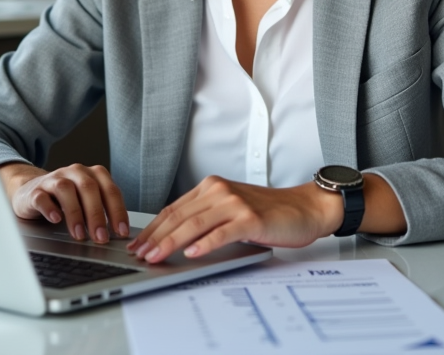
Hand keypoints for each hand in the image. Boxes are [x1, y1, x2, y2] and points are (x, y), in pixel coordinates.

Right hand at [2, 162, 129, 242]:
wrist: (32, 190)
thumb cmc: (65, 199)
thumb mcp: (87, 201)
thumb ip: (101, 211)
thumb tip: (117, 233)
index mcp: (92, 174)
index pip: (110, 190)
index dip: (117, 211)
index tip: (121, 231)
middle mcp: (75, 173)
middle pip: (89, 188)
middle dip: (97, 215)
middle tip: (101, 237)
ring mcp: (54, 179)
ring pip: (65, 190)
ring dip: (75, 213)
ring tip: (79, 235)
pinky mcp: (35, 191)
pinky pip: (42, 197)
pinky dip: (49, 208)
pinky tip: (55, 220)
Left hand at [126, 176, 343, 263]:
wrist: (304, 208)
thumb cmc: (269, 212)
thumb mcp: (231, 209)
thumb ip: (206, 217)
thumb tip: (176, 239)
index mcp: (212, 187)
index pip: (174, 209)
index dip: (153, 228)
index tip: (138, 244)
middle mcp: (220, 191)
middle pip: (180, 216)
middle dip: (156, 237)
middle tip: (140, 254)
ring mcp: (235, 203)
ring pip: (195, 224)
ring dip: (172, 242)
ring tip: (156, 256)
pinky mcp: (250, 218)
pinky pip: (222, 232)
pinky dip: (205, 243)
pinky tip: (192, 252)